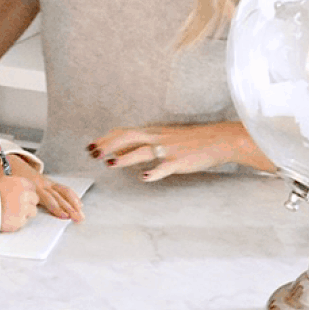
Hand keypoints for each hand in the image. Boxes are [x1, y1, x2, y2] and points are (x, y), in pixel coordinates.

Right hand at [0, 174, 39, 231]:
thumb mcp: (1, 181)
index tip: (24, 194)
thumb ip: (14, 184)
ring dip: (25, 212)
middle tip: (18, 204)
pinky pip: (23, 221)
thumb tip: (19, 187)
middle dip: (29, 202)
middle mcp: (24, 195)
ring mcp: (23, 209)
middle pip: (35, 199)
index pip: (32, 186)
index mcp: (20, 183)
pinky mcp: (19, 222)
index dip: (28, 191)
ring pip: (32, 211)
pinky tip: (8, 217)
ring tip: (13, 212)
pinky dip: (17, 220)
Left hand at [7, 154, 83, 221]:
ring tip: (81, 214)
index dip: (56, 207)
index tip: (63, 216)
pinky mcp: (50, 182)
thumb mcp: (11, 187)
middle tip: (78, 218)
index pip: (48, 198)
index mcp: (33, 185)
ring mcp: (48, 182)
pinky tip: (79, 204)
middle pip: (59, 197)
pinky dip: (72, 196)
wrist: (12, 162)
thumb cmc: (11, 176)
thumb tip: (19, 212)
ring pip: (64, 192)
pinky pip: (63, 188)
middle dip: (70, 208)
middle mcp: (43, 183)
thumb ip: (18, 198)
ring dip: (74, 203)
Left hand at [87, 121, 274, 181]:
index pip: (124, 132)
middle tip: (93, 153)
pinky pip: (165, 167)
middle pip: (127, 137)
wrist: (217, 140)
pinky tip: (144, 177)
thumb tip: (124, 150)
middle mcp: (157, 138)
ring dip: (125, 157)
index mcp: (152, 132)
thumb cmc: (190, 141)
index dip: (106, 138)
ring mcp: (168, 150)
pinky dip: (154, 172)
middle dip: (108, 145)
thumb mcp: (164, 137)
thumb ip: (145, 143)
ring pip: (142, 151)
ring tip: (110, 163)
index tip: (91, 145)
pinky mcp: (179, 162)